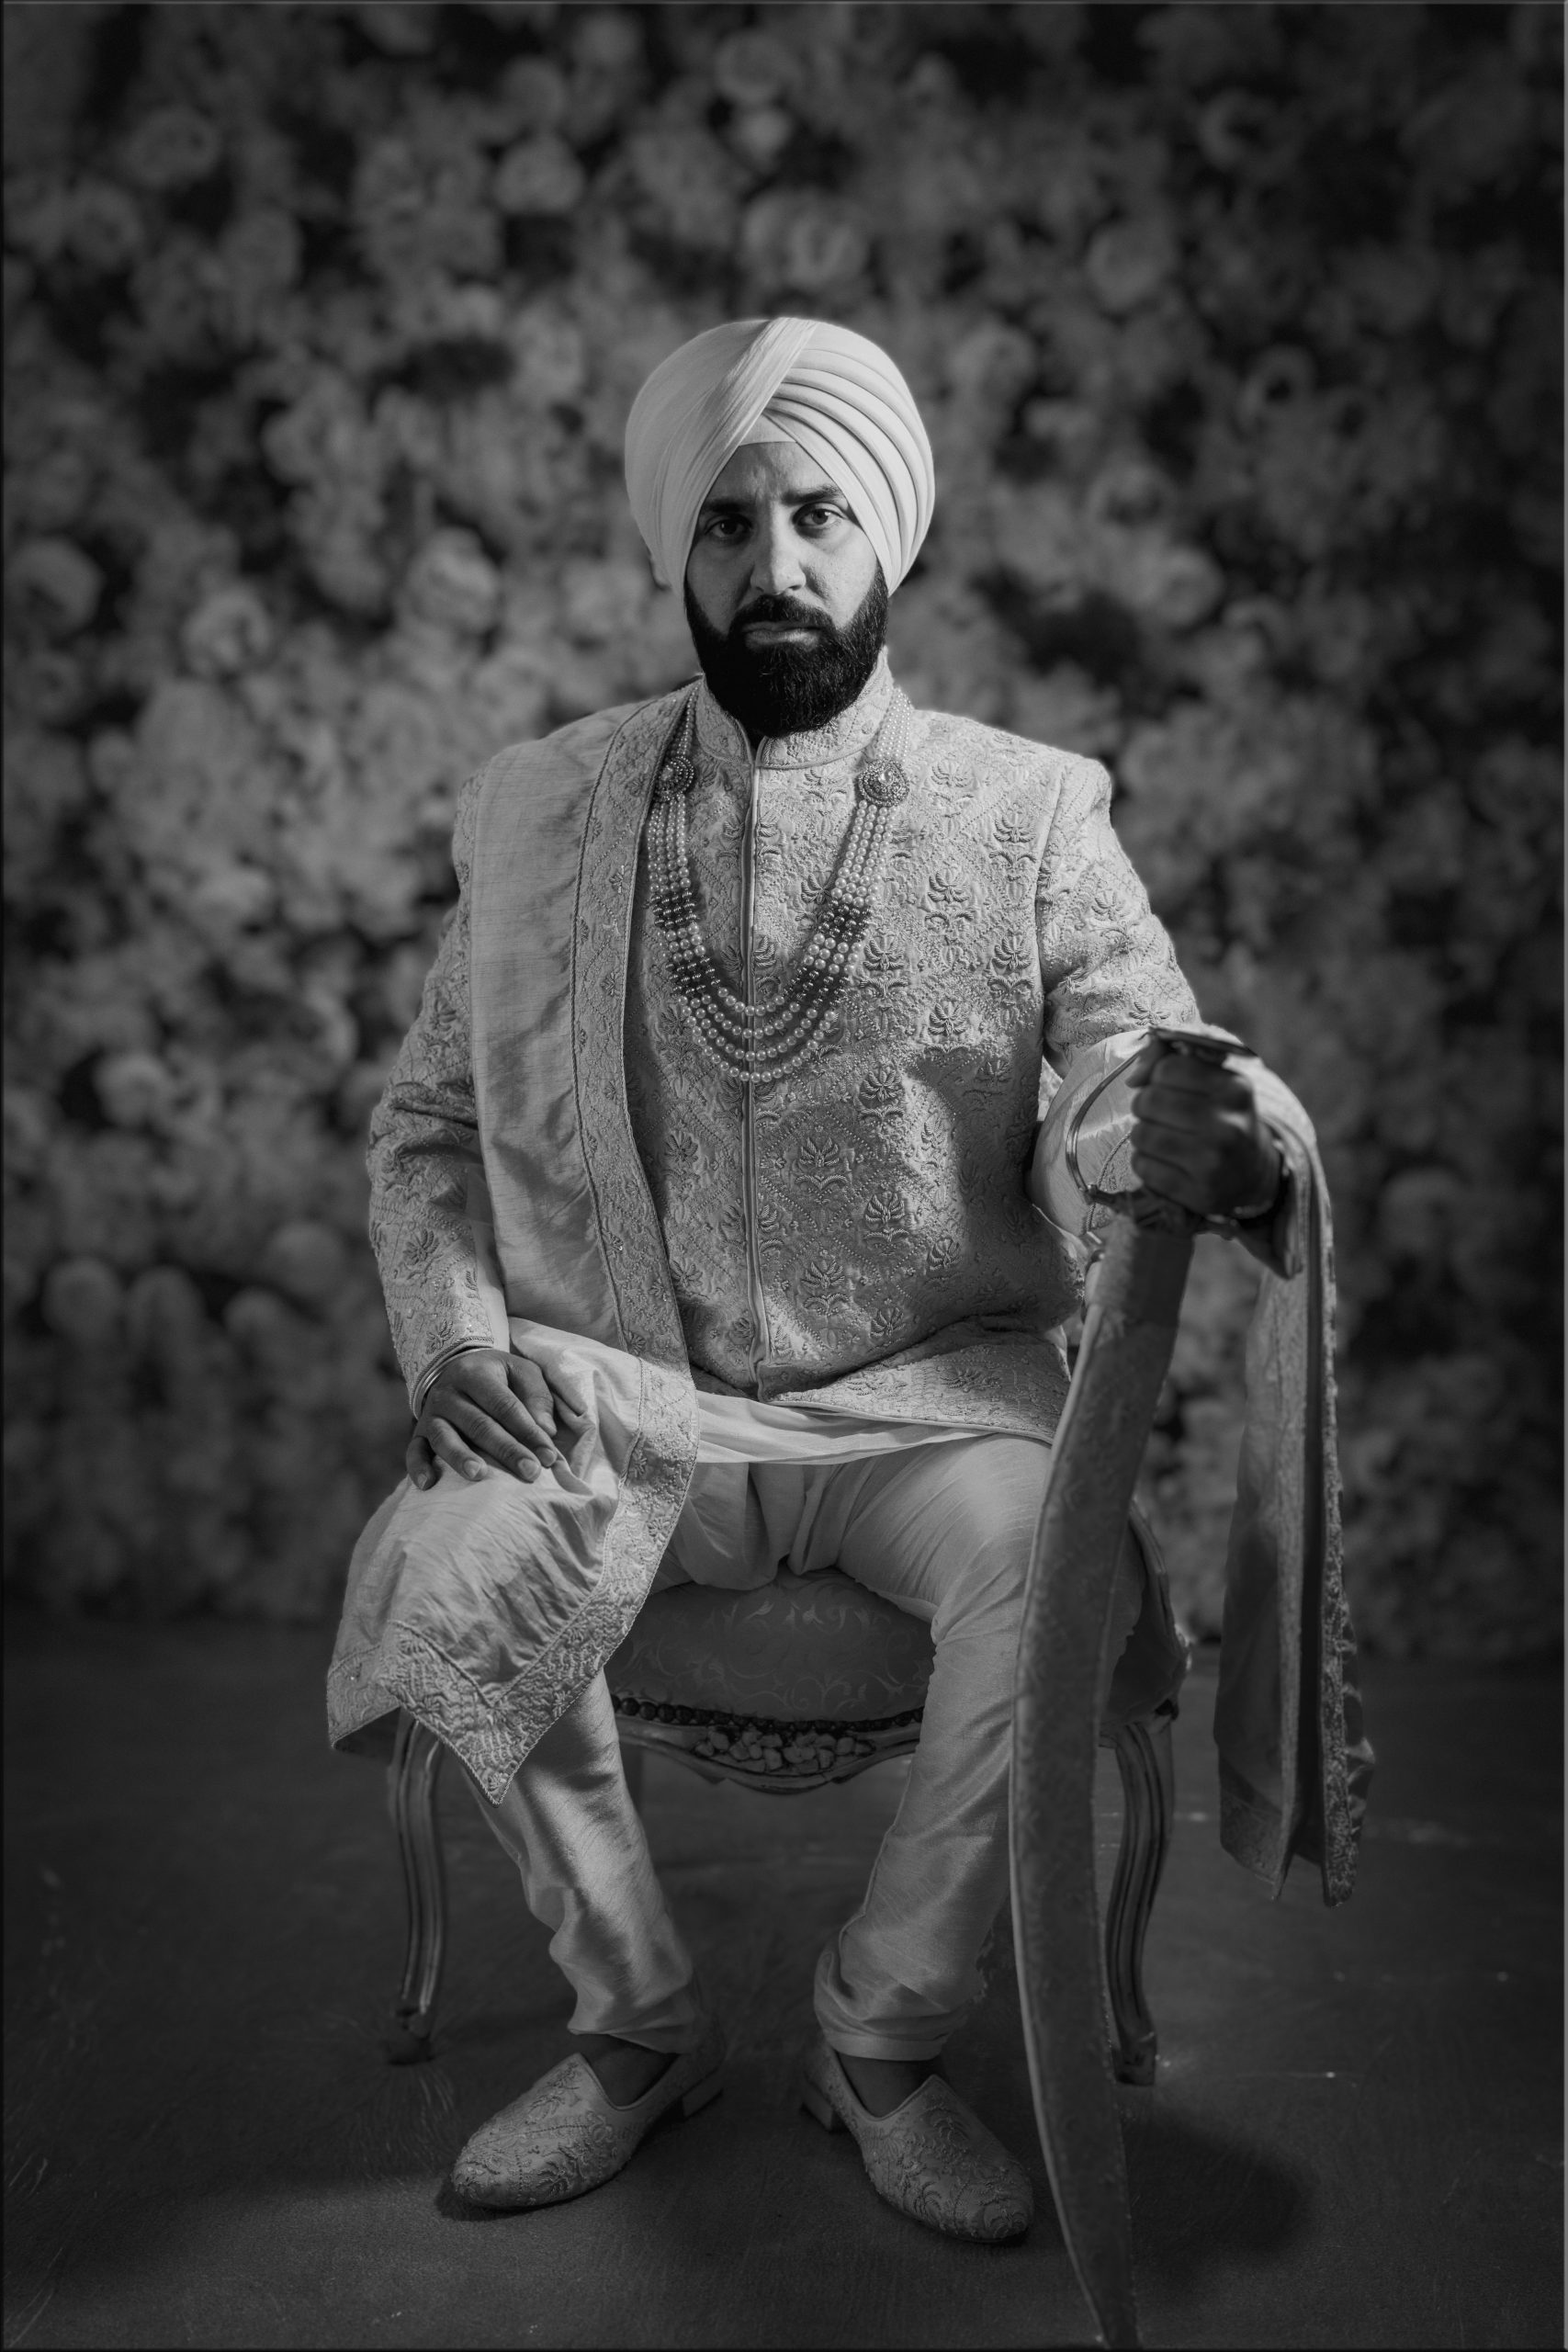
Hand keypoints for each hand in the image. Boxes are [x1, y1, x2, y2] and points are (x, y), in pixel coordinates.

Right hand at [407, 1347, 581, 1489]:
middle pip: (479, 1425)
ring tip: (478, 1475)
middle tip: (530, 1472)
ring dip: (461, 1457)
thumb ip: (538, 1396)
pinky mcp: (419, 1432)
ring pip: (445, 1437)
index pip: (505, 1406)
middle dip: (506, 1450)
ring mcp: (431, 1413)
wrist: (455, 1367)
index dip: (528, 1432)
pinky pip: (414, 1450)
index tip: (549, 1456)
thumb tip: (547, 1430)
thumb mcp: (521, 1371)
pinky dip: (418, 1467)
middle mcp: (448, 1393)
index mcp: (476, 1374)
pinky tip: (428, 1484)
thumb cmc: (497, 1375)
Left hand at [1126, 1043, 1280, 1221]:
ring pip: (1142, 1134)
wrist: (1253, 1174)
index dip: (1158, 1077)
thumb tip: (1134, 1077)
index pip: (1168, 1068)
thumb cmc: (1223, 1118)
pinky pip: (1143, 1167)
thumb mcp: (1214, 1082)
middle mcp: (1229, 1126)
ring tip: (1161, 1138)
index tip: (1168, 1089)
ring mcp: (1214, 1163)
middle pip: (1150, 1101)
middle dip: (1145, 1106)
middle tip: (1157, 1115)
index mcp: (1235, 1090)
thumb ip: (1170, 1061)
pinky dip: (1144, 1162)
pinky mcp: (1198, 1193)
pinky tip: (1163, 1162)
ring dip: (1143, 1135)